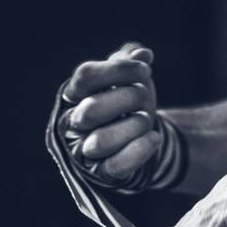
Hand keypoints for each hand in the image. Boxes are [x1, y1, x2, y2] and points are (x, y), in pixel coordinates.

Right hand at [61, 42, 159, 180]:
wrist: (138, 137)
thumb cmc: (127, 102)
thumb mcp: (127, 78)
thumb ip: (129, 61)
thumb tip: (141, 53)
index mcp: (73, 94)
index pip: (85, 76)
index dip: (118, 69)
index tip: (145, 68)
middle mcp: (72, 123)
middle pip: (90, 111)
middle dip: (127, 98)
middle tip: (143, 96)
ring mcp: (84, 151)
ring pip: (100, 142)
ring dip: (133, 126)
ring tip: (147, 119)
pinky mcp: (102, 173)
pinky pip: (116, 165)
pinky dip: (139, 150)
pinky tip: (154, 137)